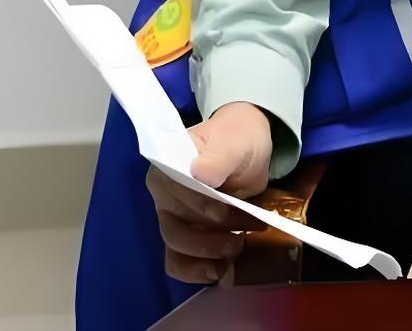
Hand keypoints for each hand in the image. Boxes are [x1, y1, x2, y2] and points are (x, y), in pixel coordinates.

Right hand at [149, 103, 276, 285]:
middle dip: (209, 239)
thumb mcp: (233, 142)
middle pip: (174, 231)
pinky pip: (179, 262)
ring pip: (176, 251)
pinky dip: (198, 271)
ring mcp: (173, 218)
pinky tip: (222, 271)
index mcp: (167, 168)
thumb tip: (198, 172)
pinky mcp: (186, 235)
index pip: (174, 194)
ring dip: (207, 257)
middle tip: (241, 235)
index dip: (199, 207)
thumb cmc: (236, 140)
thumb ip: (218, 158)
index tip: (225, 212)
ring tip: (236, 249)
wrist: (248, 148)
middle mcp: (163, 196)